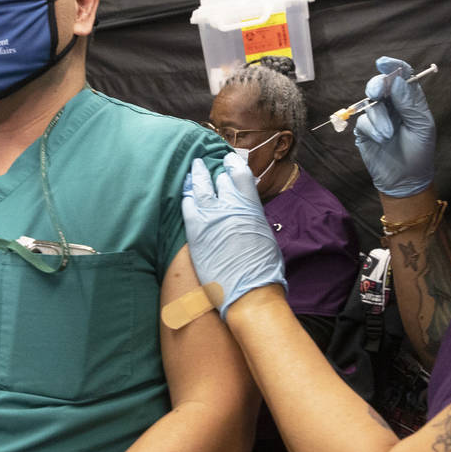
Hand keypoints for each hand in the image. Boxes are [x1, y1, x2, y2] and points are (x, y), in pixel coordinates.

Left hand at [182, 153, 285, 317]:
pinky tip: (186, 193)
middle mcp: (230, 206)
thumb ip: (253, 219)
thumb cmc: (263, 270)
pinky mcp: (195, 232)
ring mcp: (210, 218)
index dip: (233, 164)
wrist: (248, 292)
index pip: (240, 174)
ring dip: (197, 176)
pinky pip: (187, 206)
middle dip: (214, 172)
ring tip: (195, 168)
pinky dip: (187, 197)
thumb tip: (247, 214)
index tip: (228, 159)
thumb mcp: (264, 235)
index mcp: (251, 206)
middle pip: (218, 180)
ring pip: (200, 188)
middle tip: (207, 164)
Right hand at [354, 56, 437, 196]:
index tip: (383, 63)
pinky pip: (363, 121)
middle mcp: (393, 105)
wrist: (405, 180)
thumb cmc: (419, 152)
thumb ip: (410, 102)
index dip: (393, 66)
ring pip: (371, 104)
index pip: (402, 76)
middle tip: (376, 93)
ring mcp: (378, 117)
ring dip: (380, 119)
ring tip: (388, 135)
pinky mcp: (365, 130)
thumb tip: (396, 81)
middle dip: (377, 86)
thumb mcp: (422, 126)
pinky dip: (372, 129)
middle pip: (381, 85)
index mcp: (410, 100)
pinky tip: (381, 140)